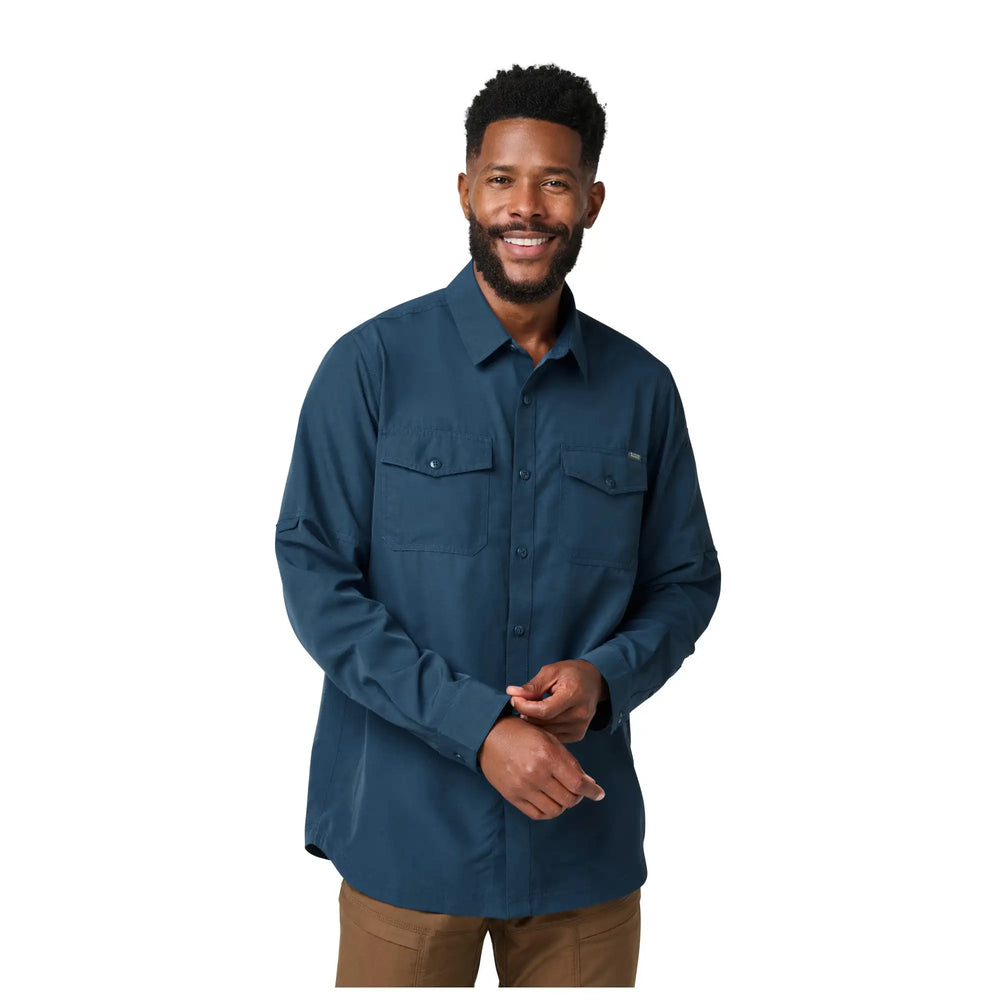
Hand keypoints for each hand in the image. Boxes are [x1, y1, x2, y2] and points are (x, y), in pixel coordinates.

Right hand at [477, 716, 604, 819]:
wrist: (487, 736)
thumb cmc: (521, 733)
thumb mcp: (548, 738)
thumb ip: (568, 761)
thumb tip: (587, 783)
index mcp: (548, 755)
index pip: (578, 783)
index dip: (592, 791)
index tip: (599, 794)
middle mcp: (536, 774)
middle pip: (569, 799)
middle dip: (578, 796)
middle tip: (578, 790)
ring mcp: (523, 787)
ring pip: (555, 810)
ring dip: (564, 804)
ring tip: (562, 795)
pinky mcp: (512, 797)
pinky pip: (537, 814)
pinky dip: (548, 811)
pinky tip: (550, 801)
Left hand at [506, 659, 608, 742]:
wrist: (594, 681)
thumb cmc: (571, 673)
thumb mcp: (551, 671)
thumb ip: (532, 686)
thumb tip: (512, 693)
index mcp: (574, 695)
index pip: (543, 710)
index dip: (524, 706)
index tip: (514, 698)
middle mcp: (580, 714)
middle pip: (543, 722)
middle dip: (526, 712)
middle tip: (520, 701)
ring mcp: (580, 727)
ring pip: (546, 731)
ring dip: (533, 721)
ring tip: (530, 708)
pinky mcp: (578, 735)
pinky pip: (552, 736)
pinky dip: (542, 727)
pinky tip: (540, 716)